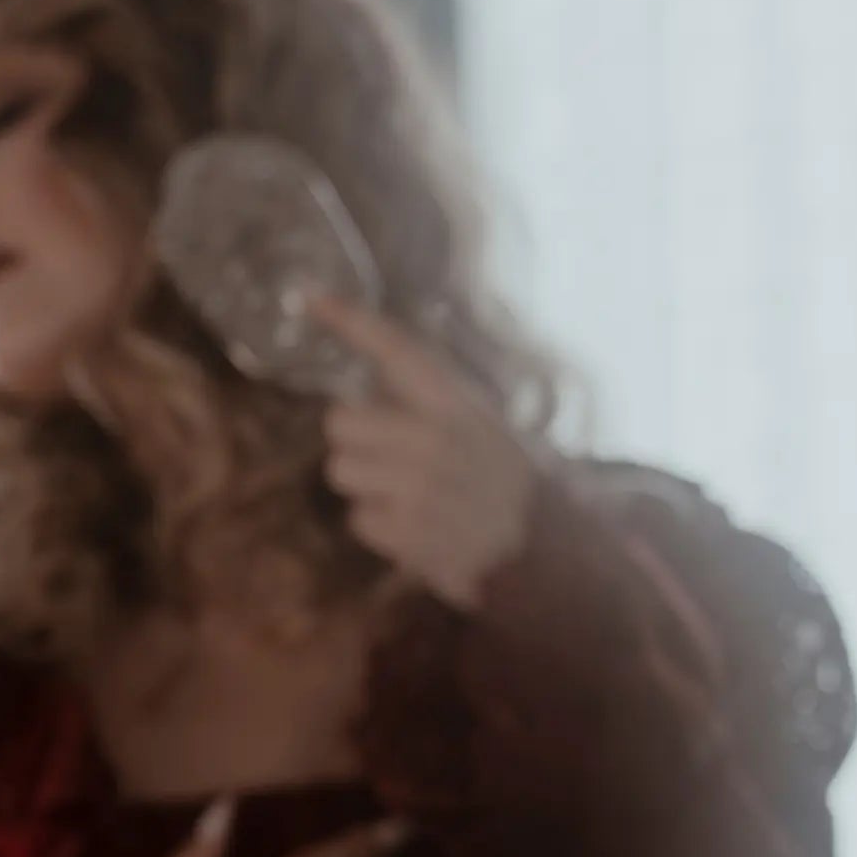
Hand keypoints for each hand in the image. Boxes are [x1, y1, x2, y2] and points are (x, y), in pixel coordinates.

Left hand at [314, 299, 535, 613]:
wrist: (546, 558)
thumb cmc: (513, 490)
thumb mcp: (488, 431)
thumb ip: (435, 409)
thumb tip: (370, 391)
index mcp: (459, 406)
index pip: (398, 351)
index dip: (352, 322)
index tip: (311, 298)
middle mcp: (435, 439)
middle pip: (341, 422)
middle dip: (357, 442)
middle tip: (393, 460)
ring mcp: (419, 487)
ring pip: (341, 472)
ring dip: (368, 488)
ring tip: (412, 500)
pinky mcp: (407, 532)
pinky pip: (358, 520)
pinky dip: (383, 529)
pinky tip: (419, 530)